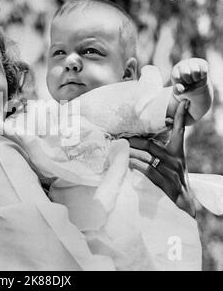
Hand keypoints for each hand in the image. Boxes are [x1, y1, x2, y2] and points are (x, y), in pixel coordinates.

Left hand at [127, 100, 195, 216]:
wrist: (186, 201)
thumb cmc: (174, 177)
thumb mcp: (171, 161)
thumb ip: (160, 150)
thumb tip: (140, 140)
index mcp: (178, 151)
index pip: (180, 130)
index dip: (180, 117)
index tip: (183, 102)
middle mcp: (175, 159)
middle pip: (151, 144)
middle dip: (133, 140)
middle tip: (118, 135)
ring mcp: (171, 171)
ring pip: (146, 156)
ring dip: (129, 152)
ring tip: (117, 147)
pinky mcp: (166, 182)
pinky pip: (146, 170)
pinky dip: (134, 164)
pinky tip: (125, 161)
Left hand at [171, 58, 207, 93]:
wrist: (197, 83)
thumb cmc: (185, 86)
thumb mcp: (179, 91)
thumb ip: (177, 90)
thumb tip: (180, 88)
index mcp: (175, 70)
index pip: (177, 77)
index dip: (181, 83)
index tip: (182, 83)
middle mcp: (182, 64)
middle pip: (186, 73)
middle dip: (189, 81)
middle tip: (189, 81)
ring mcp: (192, 61)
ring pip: (195, 71)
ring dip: (196, 78)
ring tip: (195, 79)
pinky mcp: (202, 62)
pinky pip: (204, 70)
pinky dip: (203, 76)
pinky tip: (201, 76)